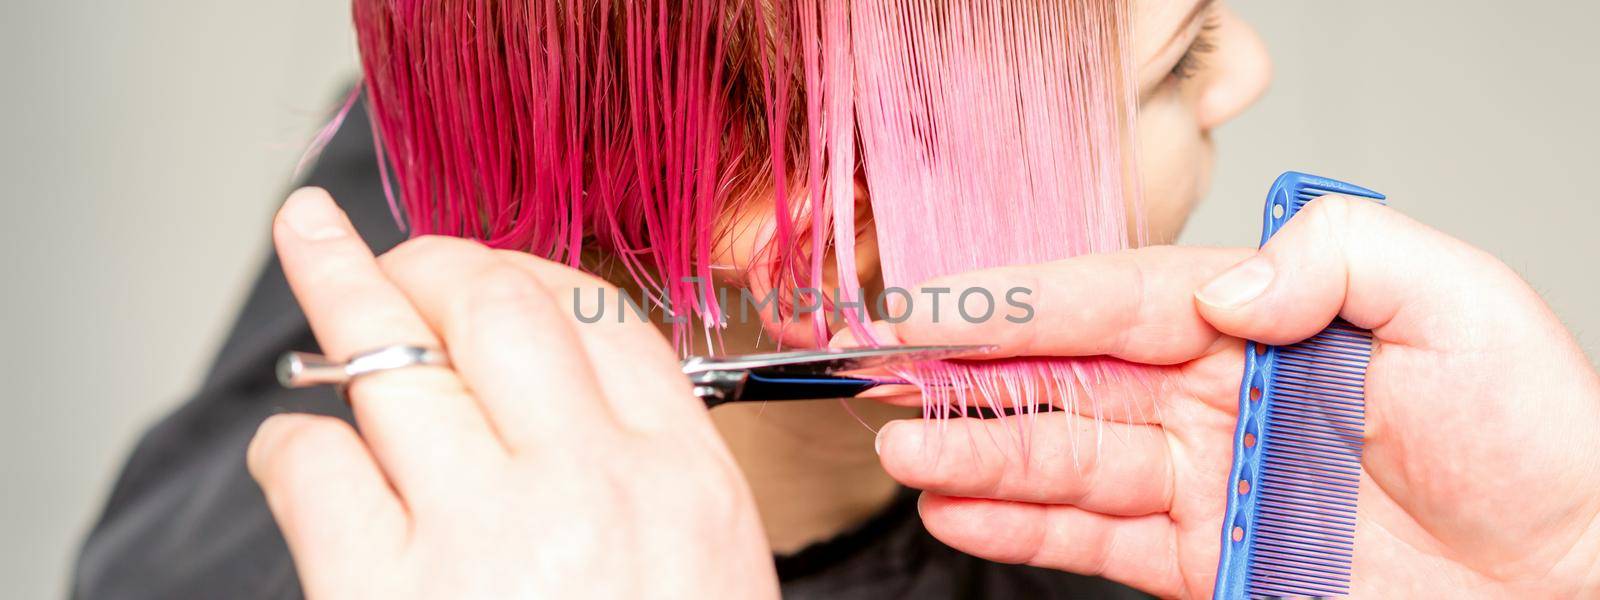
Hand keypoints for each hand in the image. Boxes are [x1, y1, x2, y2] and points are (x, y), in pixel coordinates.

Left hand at [248, 188, 777, 598]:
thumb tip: (563, 389)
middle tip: (392, 251)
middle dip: (432, 258)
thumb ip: (651, 477)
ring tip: (311, 246)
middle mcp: (592, 484)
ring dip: (339, 290)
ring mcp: (485, 529)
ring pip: (394, 353)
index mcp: (686, 484)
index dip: (534, 276)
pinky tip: (307, 453)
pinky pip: (317, 458)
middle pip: (500, 304)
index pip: (607, 323)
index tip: (492, 274)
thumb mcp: (708, 577)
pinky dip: (297, 440)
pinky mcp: (382, 589)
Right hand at [869, 197, 1599, 597]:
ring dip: (981, 455)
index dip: (1022, 301)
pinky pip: (1098, 539)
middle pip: (1070, 378)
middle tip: (886, 376)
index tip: (938, 301)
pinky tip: (967, 511)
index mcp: (1264, 321)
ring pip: (1068, 459)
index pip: (1116, 298)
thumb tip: (1217, 290)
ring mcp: (1208, 483)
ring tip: (908, 453)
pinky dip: (1026, 526)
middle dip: (973, 377)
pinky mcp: (1210, 564)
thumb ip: (1335, 258)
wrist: (1574, 582)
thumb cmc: (1542, 442)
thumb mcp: (1459, 302)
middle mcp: (1219, 396)